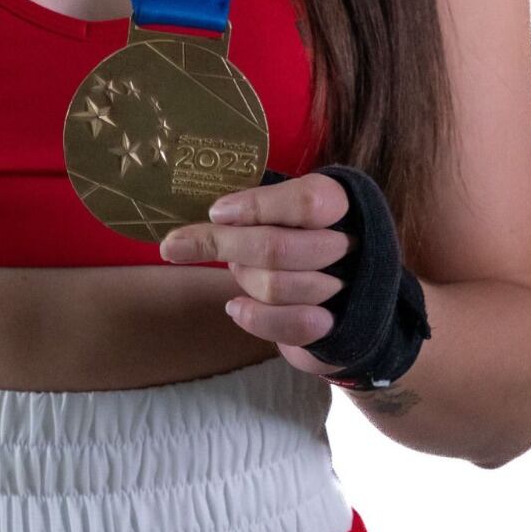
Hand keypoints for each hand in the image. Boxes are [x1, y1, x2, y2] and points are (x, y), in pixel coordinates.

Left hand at [159, 171, 358, 377]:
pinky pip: (291, 326)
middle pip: (278, 247)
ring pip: (276, 286)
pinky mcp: (338, 330)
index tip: (215, 212)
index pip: (308, 201)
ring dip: (244, 278)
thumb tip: (211, 215)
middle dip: (223, 245)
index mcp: (344, 204)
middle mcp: (354, 246)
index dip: (257, 207)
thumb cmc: (306, 237)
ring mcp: (349, 291)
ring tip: (239, 270)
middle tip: (175, 244)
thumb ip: (260, 206)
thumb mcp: (287, 209)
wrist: (354, 297)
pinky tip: (234, 307)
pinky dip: (255, 317)